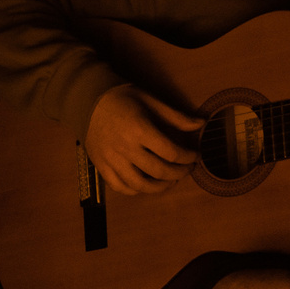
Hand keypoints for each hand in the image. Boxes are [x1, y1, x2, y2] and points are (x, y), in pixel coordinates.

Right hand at [84, 85, 203, 194]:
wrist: (87, 99)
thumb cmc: (123, 98)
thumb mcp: (151, 101)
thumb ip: (176, 116)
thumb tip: (201, 123)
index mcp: (139, 129)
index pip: (171, 152)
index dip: (188, 157)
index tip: (195, 156)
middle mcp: (125, 147)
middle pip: (159, 171)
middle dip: (179, 173)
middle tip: (187, 169)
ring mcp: (111, 159)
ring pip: (140, 185)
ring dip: (160, 187)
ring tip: (170, 181)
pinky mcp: (101, 166)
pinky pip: (120, 187)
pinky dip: (136, 190)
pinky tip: (146, 184)